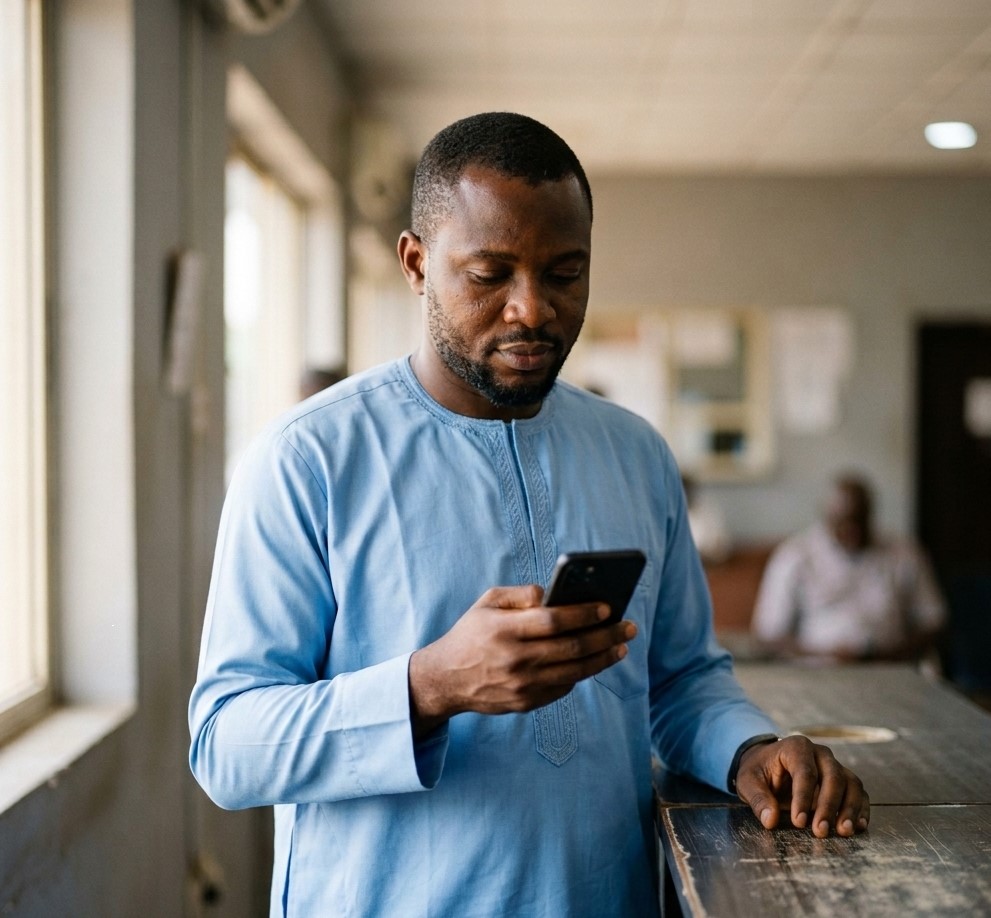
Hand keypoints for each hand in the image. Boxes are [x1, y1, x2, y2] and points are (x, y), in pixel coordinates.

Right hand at [408, 584, 636, 735]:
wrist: (446, 679)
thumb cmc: (471, 634)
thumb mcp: (487, 603)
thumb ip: (520, 594)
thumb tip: (552, 594)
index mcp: (504, 630)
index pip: (553, 620)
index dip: (583, 614)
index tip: (608, 607)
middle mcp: (515, 659)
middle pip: (572, 647)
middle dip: (605, 635)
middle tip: (628, 626)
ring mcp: (522, 685)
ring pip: (574, 672)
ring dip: (603, 658)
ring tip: (620, 646)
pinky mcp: (526, 703)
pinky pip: (563, 688)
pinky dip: (582, 674)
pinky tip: (594, 661)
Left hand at [735, 735, 869, 837]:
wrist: (769, 764)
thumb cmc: (760, 771)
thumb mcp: (748, 781)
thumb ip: (758, 798)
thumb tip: (770, 820)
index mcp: (796, 747)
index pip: (805, 771)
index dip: (803, 797)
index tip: (798, 821)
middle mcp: (820, 753)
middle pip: (833, 776)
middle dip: (828, 806)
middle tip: (819, 831)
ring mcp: (835, 765)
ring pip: (851, 783)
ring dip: (850, 808)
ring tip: (844, 831)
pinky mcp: (844, 780)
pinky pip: (859, 792)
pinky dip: (861, 808)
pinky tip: (858, 826)